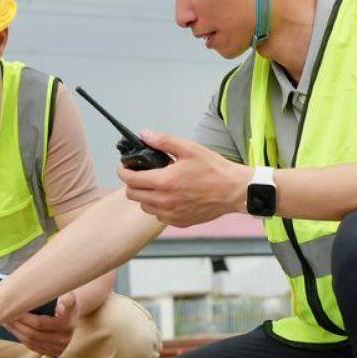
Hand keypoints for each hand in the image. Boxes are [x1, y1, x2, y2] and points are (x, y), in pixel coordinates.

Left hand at [3, 292, 77, 357]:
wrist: (73, 315)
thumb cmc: (66, 302)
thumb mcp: (69, 297)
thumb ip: (67, 299)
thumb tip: (62, 304)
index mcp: (67, 324)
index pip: (40, 323)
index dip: (25, 318)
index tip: (14, 310)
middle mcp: (63, 339)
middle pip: (33, 334)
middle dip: (17, 325)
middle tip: (5, 315)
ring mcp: (58, 348)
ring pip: (31, 342)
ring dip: (16, 332)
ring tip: (6, 321)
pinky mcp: (52, 352)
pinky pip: (32, 346)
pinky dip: (21, 338)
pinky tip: (13, 329)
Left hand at [118, 130, 249, 227]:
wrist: (234, 191)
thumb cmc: (214, 170)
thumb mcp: (188, 148)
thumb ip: (163, 141)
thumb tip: (144, 135)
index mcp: (164, 182)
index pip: (130, 180)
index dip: (123, 171)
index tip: (124, 167)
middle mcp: (164, 201)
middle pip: (132, 195)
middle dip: (132, 183)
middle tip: (141, 174)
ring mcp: (171, 214)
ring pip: (145, 206)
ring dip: (145, 196)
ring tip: (158, 185)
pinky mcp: (179, 222)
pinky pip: (159, 216)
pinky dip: (159, 207)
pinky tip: (171, 197)